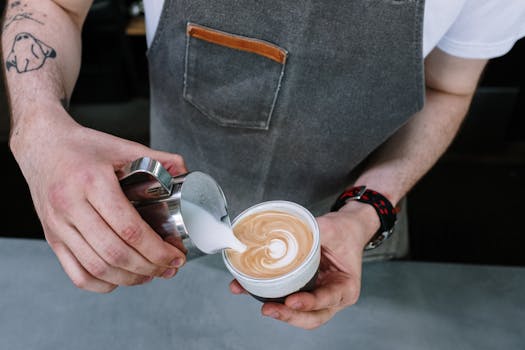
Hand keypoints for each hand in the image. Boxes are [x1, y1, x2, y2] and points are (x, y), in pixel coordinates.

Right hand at [10, 107, 187, 292]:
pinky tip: (122, 278)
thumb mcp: (122, 146)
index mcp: (92, 182)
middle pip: (115, 253)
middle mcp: (71, 206)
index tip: (176, 255)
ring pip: (97, 268)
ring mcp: (58, 226)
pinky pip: (76, 274)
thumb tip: (185, 172)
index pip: (129, 229)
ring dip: (130, 278)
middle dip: (150, 267)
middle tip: (170, 267)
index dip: (157, 249)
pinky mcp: (52, 238)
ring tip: (153, 274)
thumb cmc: (81, 147)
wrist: (42, 146)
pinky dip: (103, 283)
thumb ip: (158, 159)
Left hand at [229, 201, 378, 328]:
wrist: (344, 230)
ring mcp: (317, 296)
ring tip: (261, 304)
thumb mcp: (332, 228)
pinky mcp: (302, 290)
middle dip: (289, 316)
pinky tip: (249, 290)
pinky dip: (270, 298)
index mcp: (346, 286)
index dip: (309, 303)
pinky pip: (286, 299)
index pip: (328, 299)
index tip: (292, 301)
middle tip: (270, 308)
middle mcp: (332, 297)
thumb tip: (286, 227)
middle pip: (312, 317)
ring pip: (298, 314)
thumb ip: (313, 231)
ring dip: (279, 311)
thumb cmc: (344, 233)